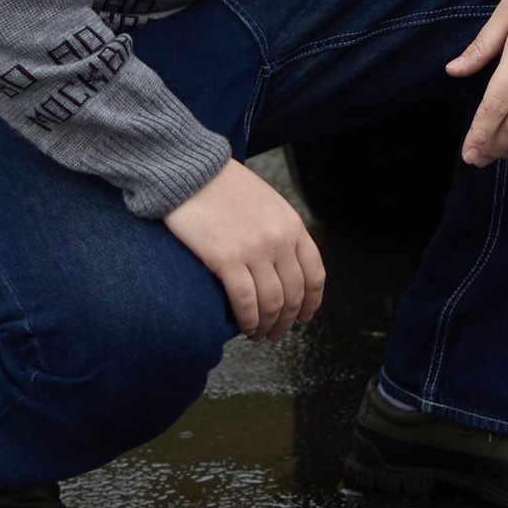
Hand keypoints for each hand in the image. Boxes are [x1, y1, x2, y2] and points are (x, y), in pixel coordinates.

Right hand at [164, 158, 324, 338]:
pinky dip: (248, 321)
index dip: (311, 302)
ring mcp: (255, 250)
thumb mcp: (267, 204)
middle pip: (294, 294)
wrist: (193, 172)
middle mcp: (279, 240)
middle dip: (287, 320)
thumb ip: (279, 231)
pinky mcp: (227, 259)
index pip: (314, 274)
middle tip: (276, 333)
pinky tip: (243, 328)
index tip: (305, 317)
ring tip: (258, 334)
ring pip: (272, 303)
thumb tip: (282, 265)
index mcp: (292, 225)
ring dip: (267, 326)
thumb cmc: (225, 187)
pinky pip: (245, 302)